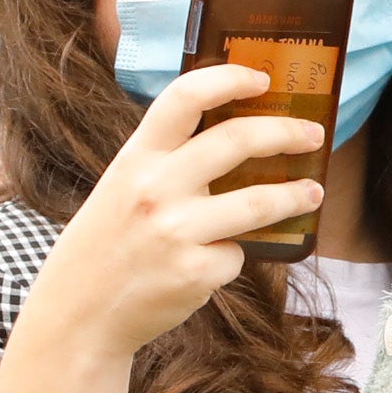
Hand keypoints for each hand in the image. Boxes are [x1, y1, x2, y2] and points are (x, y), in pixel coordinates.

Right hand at [19, 64, 329, 369]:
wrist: (78, 314)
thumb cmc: (109, 243)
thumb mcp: (123, 187)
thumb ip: (166, 161)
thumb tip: (237, 137)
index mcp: (136, 158)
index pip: (185, 97)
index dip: (229, 78)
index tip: (262, 79)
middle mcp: (156, 187)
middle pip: (237, 140)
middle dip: (286, 134)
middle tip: (312, 135)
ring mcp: (176, 231)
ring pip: (258, 202)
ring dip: (295, 195)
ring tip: (313, 192)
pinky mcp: (195, 272)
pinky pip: (237, 254)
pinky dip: (232, 256)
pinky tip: (216, 262)